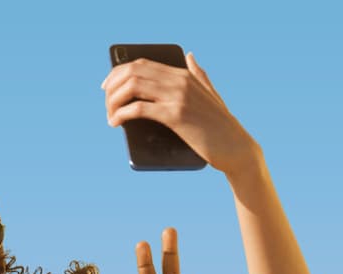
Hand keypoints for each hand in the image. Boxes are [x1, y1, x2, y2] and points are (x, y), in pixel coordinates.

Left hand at [103, 53, 259, 175]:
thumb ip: (199, 74)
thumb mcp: (210, 93)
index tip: (106, 87)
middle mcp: (179, 81)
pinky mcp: (176, 116)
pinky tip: (116, 123)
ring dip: (114, 101)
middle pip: (132, 73)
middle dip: (112, 88)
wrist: (236, 148)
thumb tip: (189, 55)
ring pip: (132, 87)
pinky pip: (139, 109)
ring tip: (110, 116)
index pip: (141, 64)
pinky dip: (122, 114)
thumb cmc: (221, 126)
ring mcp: (178, 97)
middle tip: (106, 105)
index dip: (118, 73)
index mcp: (183, 75)